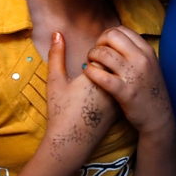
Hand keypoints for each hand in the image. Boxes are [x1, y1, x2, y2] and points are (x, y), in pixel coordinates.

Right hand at [43, 32, 118, 163]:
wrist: (71, 143)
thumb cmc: (61, 111)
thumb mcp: (55, 81)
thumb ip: (56, 55)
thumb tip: (57, 33)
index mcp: (98, 74)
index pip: (106, 51)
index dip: (97, 52)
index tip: (88, 58)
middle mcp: (112, 85)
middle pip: (116, 62)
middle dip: (106, 61)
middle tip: (92, 70)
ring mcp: (118, 97)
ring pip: (119, 76)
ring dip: (110, 74)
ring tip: (94, 84)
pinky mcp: (119, 108)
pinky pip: (119, 90)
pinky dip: (112, 88)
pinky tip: (98, 97)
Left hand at [84, 27, 173, 135]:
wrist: (158, 117)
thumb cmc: (148, 89)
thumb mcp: (149, 65)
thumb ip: (134, 50)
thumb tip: (113, 37)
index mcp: (147, 50)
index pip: (121, 29)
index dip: (107, 35)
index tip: (103, 46)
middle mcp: (142, 59)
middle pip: (112, 36)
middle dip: (98, 42)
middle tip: (95, 54)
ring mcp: (134, 75)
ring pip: (104, 53)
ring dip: (91, 56)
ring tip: (90, 63)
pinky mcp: (125, 92)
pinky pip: (101, 76)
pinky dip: (90, 71)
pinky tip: (87, 72)